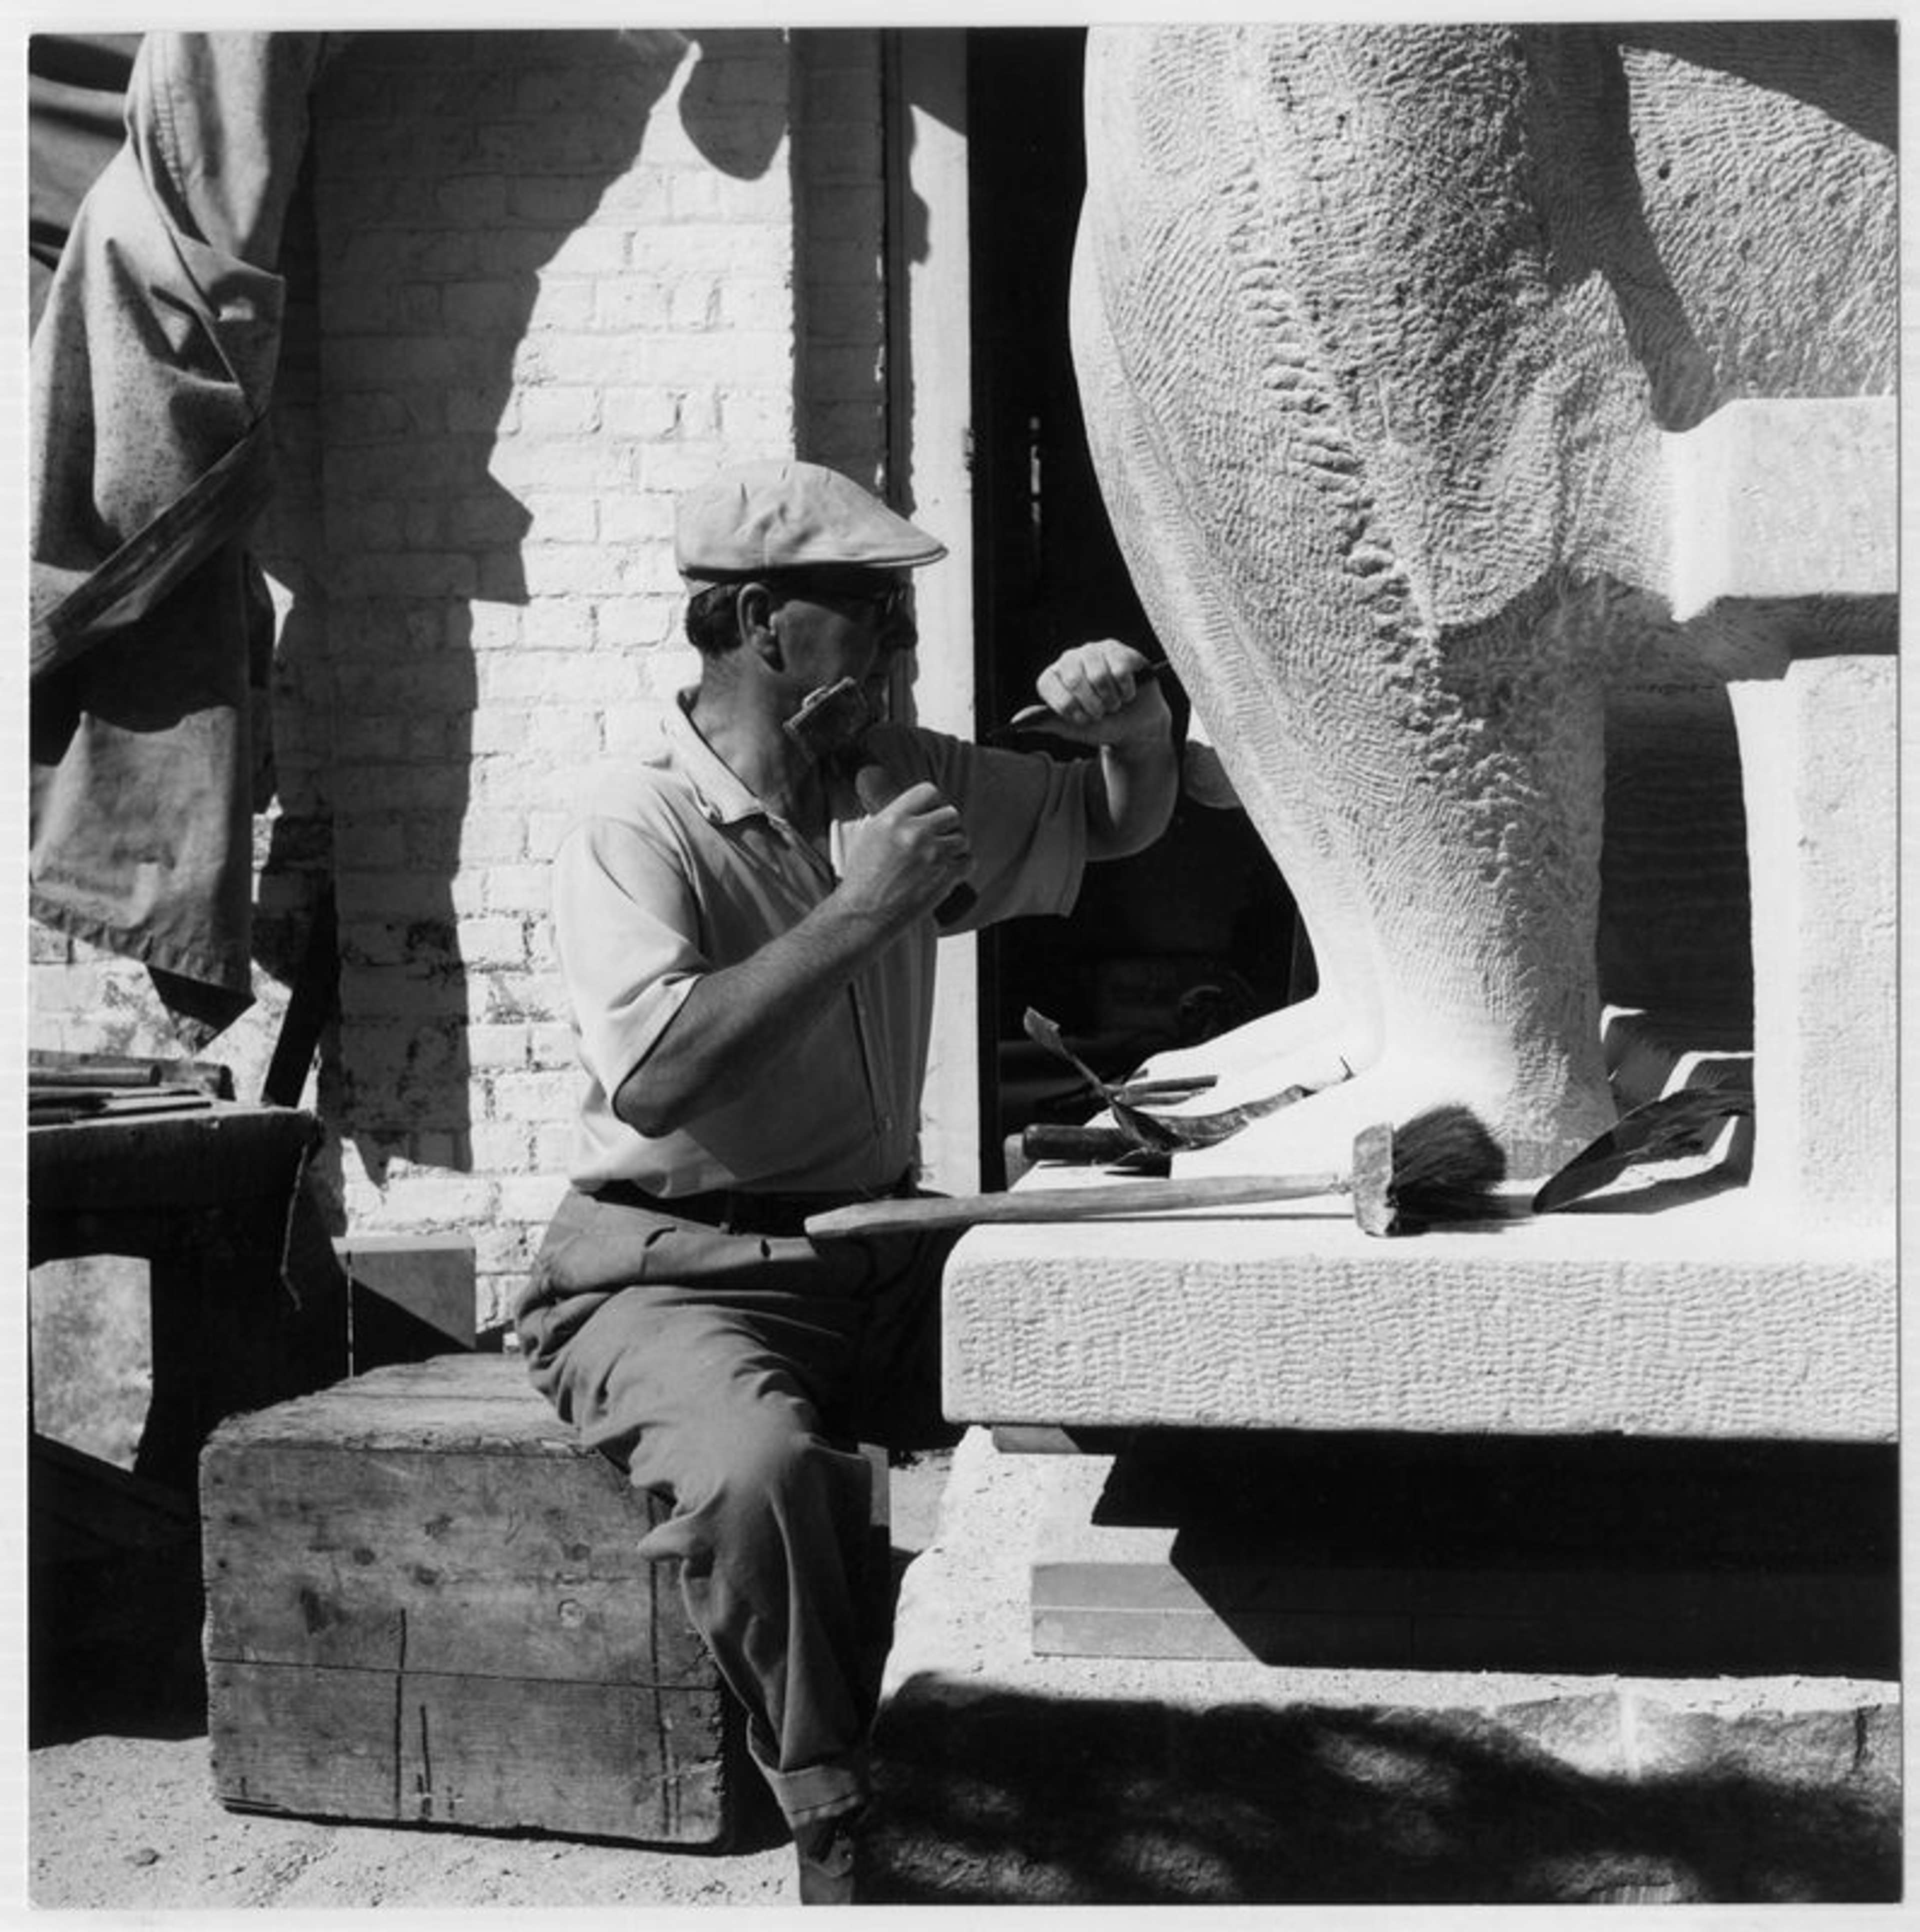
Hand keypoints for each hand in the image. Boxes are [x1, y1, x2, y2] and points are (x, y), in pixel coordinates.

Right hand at [838, 769, 972, 922]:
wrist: (863, 914)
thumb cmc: (862, 880)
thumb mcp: (870, 835)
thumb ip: (894, 818)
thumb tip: (915, 809)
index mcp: (893, 818)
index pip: (929, 792)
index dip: (933, 803)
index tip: (931, 815)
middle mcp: (915, 832)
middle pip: (951, 814)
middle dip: (946, 827)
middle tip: (937, 840)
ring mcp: (933, 854)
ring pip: (962, 838)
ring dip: (955, 848)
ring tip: (939, 859)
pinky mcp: (945, 876)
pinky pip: (969, 861)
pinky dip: (961, 866)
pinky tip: (947, 871)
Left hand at [1030, 639, 1169, 744]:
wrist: (1135, 726)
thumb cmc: (1101, 725)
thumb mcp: (1072, 729)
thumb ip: (1045, 723)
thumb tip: (1015, 721)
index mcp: (1053, 677)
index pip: (1048, 685)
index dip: (1068, 708)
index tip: (1083, 720)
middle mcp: (1069, 659)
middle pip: (1074, 679)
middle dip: (1093, 705)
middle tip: (1102, 712)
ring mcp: (1093, 651)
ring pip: (1099, 675)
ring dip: (1111, 699)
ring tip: (1115, 703)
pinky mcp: (1118, 650)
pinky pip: (1121, 669)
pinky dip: (1126, 689)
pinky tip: (1128, 692)